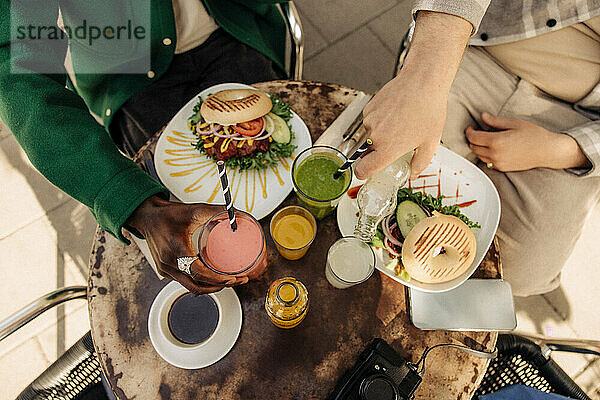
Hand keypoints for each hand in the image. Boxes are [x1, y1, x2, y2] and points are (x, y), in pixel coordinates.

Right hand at [126, 196, 247, 294]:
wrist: (147, 216)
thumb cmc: (168, 214)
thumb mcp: (193, 210)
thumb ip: (216, 211)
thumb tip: (236, 213)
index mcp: (176, 250)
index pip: (199, 273)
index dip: (218, 278)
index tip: (234, 278)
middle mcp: (169, 263)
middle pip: (197, 285)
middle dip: (220, 285)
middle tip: (238, 280)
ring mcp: (165, 269)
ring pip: (191, 286)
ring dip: (210, 286)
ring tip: (228, 280)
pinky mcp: (164, 270)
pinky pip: (184, 281)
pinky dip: (200, 282)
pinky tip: (212, 277)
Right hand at [355, 72, 446, 179]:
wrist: (423, 81)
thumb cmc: (428, 110)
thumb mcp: (430, 143)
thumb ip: (419, 164)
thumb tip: (412, 174)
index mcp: (388, 149)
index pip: (363, 170)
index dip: (363, 174)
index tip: (367, 172)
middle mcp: (375, 136)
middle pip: (367, 153)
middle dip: (378, 152)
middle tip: (396, 143)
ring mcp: (370, 121)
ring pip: (370, 136)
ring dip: (380, 134)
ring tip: (400, 123)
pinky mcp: (368, 108)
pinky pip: (370, 122)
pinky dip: (380, 121)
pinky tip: (395, 113)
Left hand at [466, 112, 588, 171]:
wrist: (547, 151)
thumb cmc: (533, 135)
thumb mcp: (514, 123)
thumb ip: (496, 121)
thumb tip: (483, 116)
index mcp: (497, 141)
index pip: (473, 137)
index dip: (469, 131)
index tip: (472, 127)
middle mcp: (495, 154)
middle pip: (474, 147)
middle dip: (473, 138)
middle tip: (479, 131)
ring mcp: (498, 163)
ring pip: (479, 155)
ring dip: (479, 147)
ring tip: (488, 139)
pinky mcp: (502, 168)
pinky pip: (487, 161)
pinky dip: (486, 154)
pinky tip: (495, 148)